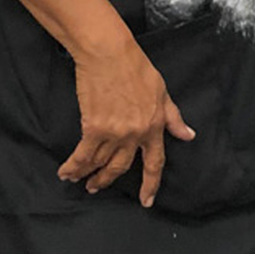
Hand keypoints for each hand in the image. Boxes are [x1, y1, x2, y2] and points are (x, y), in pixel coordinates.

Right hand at [60, 34, 195, 206]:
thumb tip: (188, 135)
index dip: (151, 184)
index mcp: (154, 126)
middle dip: (107, 180)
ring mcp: (114, 133)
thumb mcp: (162, 91)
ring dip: (88, 175)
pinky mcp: (93, 127)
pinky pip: (83, 155)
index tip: (147, 201)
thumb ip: (173, 117)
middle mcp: (135, 134)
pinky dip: (73, 166)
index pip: (155, 162)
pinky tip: (66, 172)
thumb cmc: (136, 66)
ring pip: (100, 163)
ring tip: (80, 180)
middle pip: (121, 167)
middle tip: (97, 187)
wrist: (109, 52)